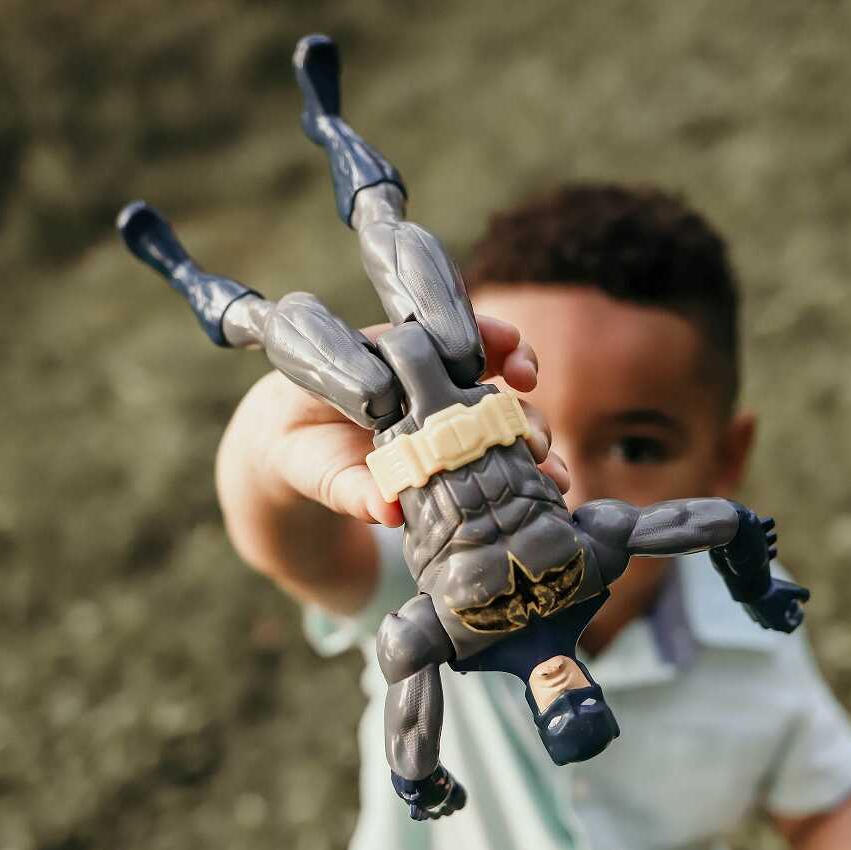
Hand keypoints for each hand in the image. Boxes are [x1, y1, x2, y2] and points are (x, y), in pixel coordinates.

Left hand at [217, 314, 568, 528]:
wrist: (297, 462)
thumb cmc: (298, 447)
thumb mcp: (311, 468)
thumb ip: (348, 488)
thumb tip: (388, 512)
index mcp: (392, 362)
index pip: (453, 337)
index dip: (495, 343)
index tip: (522, 369)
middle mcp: (429, 385)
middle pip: (494, 381)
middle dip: (524, 405)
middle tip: (537, 438)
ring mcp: (448, 418)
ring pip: (505, 418)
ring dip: (534, 441)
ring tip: (553, 474)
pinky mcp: (458, 451)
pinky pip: (500, 451)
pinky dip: (529, 467)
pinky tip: (551, 488)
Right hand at [741, 577, 809, 631]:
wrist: (751, 585)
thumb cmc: (775, 590)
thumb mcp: (795, 589)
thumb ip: (805, 594)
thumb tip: (805, 599)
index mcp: (779, 625)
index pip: (792, 626)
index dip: (798, 617)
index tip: (801, 607)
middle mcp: (767, 625)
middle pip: (781, 623)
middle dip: (788, 613)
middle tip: (792, 601)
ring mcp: (756, 618)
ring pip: (769, 618)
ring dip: (776, 610)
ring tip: (780, 598)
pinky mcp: (749, 611)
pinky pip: (760, 611)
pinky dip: (766, 606)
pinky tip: (768, 595)